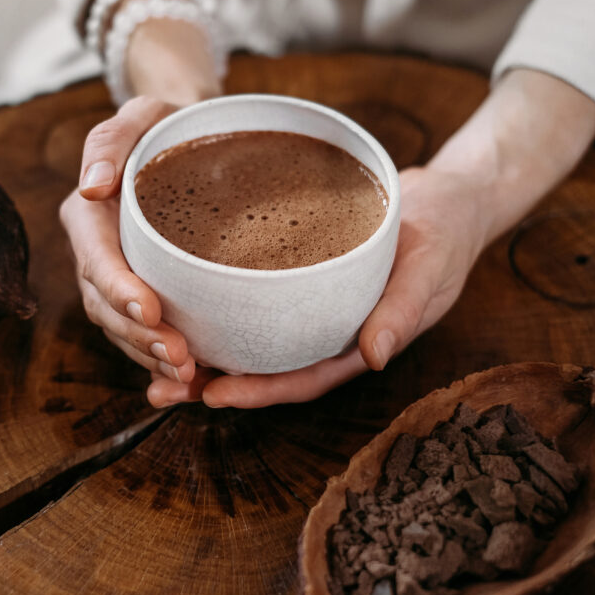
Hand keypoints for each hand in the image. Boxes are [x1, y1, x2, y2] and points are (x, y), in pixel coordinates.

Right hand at [60, 96, 198, 388]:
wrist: (189, 142)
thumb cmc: (166, 125)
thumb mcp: (142, 115)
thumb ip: (111, 141)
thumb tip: (92, 186)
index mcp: (87, 216)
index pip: (96, 259)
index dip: (118, 289)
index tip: (149, 310)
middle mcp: (94, 254)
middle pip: (106, 307)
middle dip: (139, 338)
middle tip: (181, 358)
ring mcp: (115, 281)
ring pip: (122, 331)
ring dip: (150, 358)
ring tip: (189, 377)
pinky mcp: (140, 296)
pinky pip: (142, 337)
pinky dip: (160, 363)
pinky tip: (190, 383)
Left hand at [149, 68, 594, 408]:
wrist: (445, 199)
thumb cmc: (444, 235)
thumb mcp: (431, 268)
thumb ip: (404, 310)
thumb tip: (375, 356)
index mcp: (357, 343)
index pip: (302, 378)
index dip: (259, 392)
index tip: (214, 396)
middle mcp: (325, 332)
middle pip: (264, 367)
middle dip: (214, 382)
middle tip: (159, 390)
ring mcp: (309, 307)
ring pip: (250, 338)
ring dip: (205, 350)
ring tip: (149, 355)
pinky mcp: (297, 277)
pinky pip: (252, 298)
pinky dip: (217, 305)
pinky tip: (177, 301)